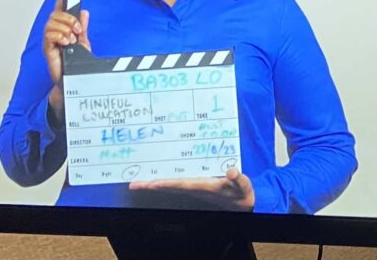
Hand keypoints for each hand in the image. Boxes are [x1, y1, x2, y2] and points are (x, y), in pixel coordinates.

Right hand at [42, 0, 90, 119]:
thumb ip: (83, 28)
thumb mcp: (84, 43)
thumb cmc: (77, 64)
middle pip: (57, 13)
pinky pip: (50, 34)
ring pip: (53, 22)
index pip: (61, 7)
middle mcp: (55, 31)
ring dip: (65, 29)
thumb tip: (84, 12)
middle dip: (69, 19)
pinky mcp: (47, 48)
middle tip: (78, 31)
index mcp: (64, 27)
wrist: (73, 80)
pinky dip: (60, 36)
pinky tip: (65, 44)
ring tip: (71, 40)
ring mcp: (50, 39)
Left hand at [129, 167, 254, 210]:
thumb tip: (232, 171)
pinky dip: (164, 179)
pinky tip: (156, 177)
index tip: (152, 183)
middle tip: (134, 183)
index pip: (181, 184)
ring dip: (154, 182)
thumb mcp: (243, 187)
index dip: (166, 183)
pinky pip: (176, 182)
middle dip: (151, 185)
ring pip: (170, 184)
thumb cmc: (242, 194)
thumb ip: (238, 179)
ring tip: (138, 181)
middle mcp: (195, 187)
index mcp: (203, 186)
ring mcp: (194, 187)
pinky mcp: (196, 185)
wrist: (243, 205)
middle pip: (169, 186)